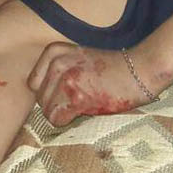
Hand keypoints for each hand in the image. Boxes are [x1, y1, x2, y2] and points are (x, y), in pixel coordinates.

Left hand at [27, 42, 146, 126]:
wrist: (139, 70)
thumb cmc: (111, 68)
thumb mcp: (78, 57)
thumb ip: (58, 70)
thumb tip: (41, 96)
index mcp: (54, 51)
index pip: (33, 83)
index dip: (50, 92)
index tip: (68, 91)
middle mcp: (56, 63)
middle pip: (40, 99)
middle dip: (57, 104)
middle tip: (80, 99)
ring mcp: (65, 80)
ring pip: (47, 111)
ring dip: (64, 113)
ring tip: (84, 104)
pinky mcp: (75, 98)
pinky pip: (56, 119)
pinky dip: (68, 120)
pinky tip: (85, 111)